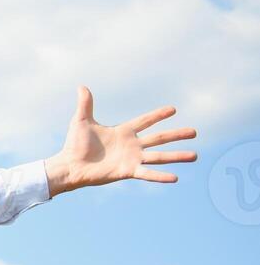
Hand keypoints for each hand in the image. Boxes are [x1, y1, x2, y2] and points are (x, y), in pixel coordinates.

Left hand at [43, 86, 197, 196]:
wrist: (70, 166)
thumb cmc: (74, 144)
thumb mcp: (81, 121)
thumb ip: (85, 104)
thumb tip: (82, 86)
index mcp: (123, 131)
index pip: (145, 121)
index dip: (158, 115)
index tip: (173, 109)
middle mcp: (131, 145)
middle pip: (159, 138)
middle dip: (176, 135)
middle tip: (194, 132)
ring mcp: (131, 159)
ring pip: (159, 156)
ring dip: (177, 156)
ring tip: (195, 155)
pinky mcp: (127, 171)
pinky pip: (147, 173)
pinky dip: (160, 176)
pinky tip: (175, 177)